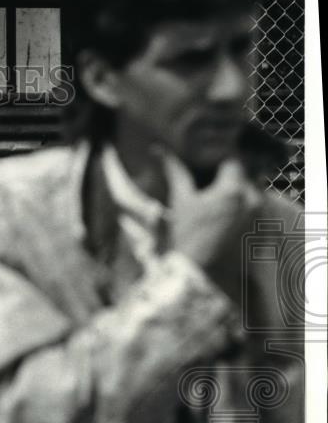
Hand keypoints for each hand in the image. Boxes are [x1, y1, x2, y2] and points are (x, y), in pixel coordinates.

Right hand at [162, 150, 262, 301]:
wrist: (197, 273)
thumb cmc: (186, 236)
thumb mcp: (179, 201)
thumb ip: (175, 172)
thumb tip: (158, 149)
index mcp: (233, 188)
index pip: (232, 161)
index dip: (219, 162)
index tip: (208, 169)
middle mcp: (253, 199)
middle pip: (246, 176)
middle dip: (231, 180)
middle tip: (212, 190)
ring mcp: (260, 217)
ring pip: (254, 194)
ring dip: (240, 196)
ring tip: (219, 208)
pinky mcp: (263, 233)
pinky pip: (258, 214)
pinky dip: (246, 214)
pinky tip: (228, 224)